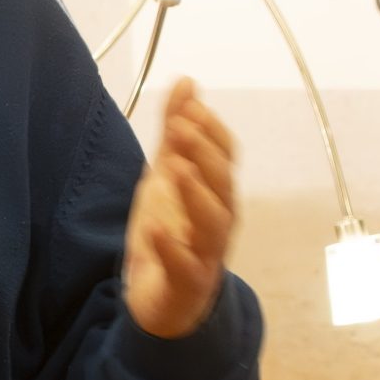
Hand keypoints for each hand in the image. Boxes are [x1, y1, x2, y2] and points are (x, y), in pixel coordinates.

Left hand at [123, 77, 238, 338]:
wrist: (160, 297)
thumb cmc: (170, 231)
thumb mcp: (166, 174)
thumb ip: (175, 131)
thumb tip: (187, 82)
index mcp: (214, 191)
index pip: (225, 155)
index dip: (210, 131)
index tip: (188, 107)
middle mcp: (218, 219)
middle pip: (223, 183)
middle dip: (204, 153)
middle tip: (180, 128)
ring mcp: (205, 252)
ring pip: (214, 222)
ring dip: (196, 193)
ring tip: (175, 169)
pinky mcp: (186, 281)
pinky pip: (184, 266)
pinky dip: (170, 248)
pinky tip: (154, 229)